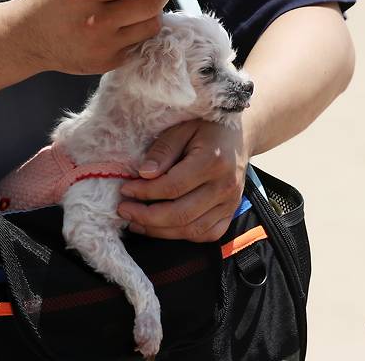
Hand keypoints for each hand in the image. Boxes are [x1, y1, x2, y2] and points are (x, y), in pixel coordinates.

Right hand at [9, 0, 171, 74]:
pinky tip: (124, 24)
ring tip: (138, 4)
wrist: (28, 38)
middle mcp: (96, 22)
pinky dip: (138, 31)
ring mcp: (103, 47)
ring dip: (152, 13)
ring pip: (150, 27)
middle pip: (150, 6)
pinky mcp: (108, 63)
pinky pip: (138, 44)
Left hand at [117, 120, 250, 241]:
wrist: (239, 136)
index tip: (126, 189)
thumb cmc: (207, 129)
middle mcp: (225, 187)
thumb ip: (163, 150)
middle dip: (147, 217)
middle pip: (181, 214)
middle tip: (124, 210)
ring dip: (159, 231)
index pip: (172, 187)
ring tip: (137, 222)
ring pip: (192, 230)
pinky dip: (182, 235)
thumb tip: (144, 174)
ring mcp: (230, 203)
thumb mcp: (182, 129)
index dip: (145, 192)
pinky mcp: (231, 213)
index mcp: (213, 162)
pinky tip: (162, 228)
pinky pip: (206, 235)